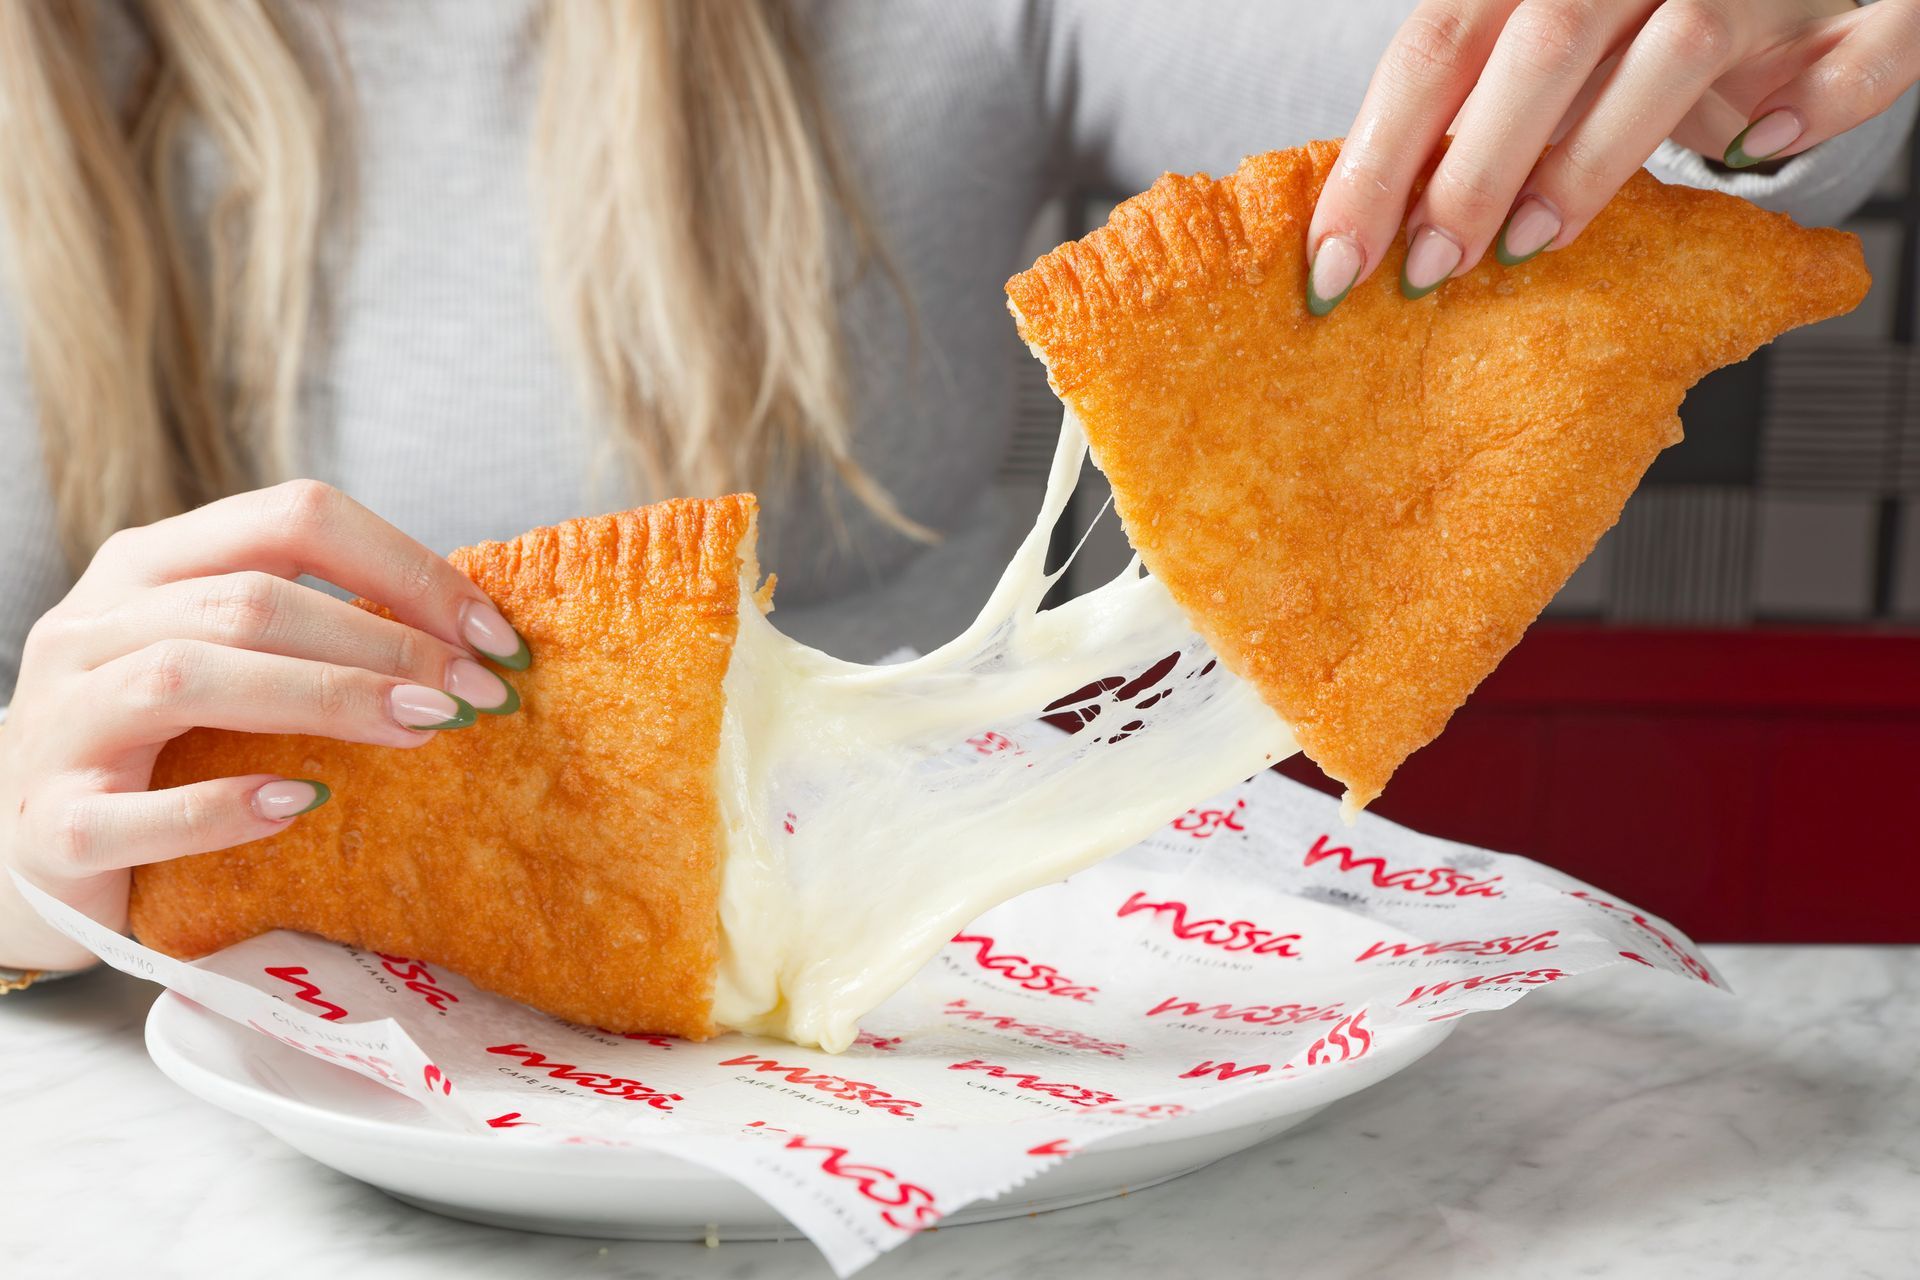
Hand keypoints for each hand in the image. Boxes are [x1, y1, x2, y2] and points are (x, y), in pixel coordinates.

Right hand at [0, 480, 529, 969]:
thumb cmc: (155, 748)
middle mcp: (93, 626)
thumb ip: (312, 629)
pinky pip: (134, 811)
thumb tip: (469, 634)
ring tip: (421, 728)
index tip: (494, 632)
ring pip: (187, 676)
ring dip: (323, 697)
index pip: (292, 518)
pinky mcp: (49, 826)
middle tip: (478, 692)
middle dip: (385, 641)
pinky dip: (223, 806)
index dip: (405, 567)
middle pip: (251, 599)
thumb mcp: (224, 660)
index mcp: (151, 566)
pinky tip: (303, 802)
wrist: (16, 853)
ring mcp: (59, 722)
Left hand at [1305, 0, 1919, 312]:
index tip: (1333, 264)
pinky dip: (1822, 99)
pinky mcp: (1829, 6)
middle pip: (1538, 42)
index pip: (1434, 46)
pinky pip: (1855, 51)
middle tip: (1426, 269)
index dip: (1378, 157)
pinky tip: (1758, 156)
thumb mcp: (1527, 63)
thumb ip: (1465, 119)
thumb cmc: (1616, 39)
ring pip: (1677, 46)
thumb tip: (1362, 231)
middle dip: (1471, 167)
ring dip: (1596, 156)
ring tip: (1529, 245)